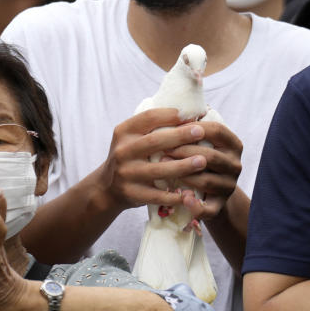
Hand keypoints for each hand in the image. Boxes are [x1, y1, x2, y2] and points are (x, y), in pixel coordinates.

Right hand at [98, 108, 212, 211]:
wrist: (107, 187)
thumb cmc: (130, 157)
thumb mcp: (132, 138)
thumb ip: (152, 128)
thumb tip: (188, 116)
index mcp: (123, 132)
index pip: (148, 118)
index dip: (170, 115)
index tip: (190, 115)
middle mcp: (122, 151)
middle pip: (154, 141)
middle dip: (180, 136)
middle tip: (201, 132)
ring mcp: (126, 173)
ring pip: (157, 170)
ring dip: (182, 166)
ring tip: (202, 161)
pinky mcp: (131, 193)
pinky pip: (156, 195)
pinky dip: (173, 195)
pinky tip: (189, 193)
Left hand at [171, 120, 243, 221]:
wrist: (210, 194)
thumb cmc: (199, 159)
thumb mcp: (203, 142)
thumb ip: (194, 129)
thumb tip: (174, 108)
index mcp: (233, 144)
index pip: (217, 130)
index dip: (194, 128)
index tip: (173, 127)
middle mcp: (235, 165)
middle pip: (209, 156)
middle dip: (183, 152)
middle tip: (162, 149)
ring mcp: (229, 186)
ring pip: (206, 180)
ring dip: (183, 174)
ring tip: (163, 168)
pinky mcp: (220, 206)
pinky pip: (209, 208)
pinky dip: (196, 205)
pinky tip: (183, 198)